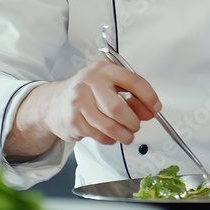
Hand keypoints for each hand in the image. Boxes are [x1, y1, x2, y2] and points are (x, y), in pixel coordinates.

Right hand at [4, 61, 161, 158]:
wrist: (54, 103)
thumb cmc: (88, 93)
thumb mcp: (111, 88)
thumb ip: (133, 98)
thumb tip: (151, 111)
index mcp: (104, 69)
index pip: (132, 80)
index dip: (148, 96)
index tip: (156, 108)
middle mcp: (90, 82)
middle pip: (118, 108)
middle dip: (132, 122)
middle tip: (135, 127)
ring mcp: (78, 101)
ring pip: (109, 125)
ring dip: (123, 135)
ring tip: (126, 135)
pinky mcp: (73, 119)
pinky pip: (99, 135)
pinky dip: (109, 139)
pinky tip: (108, 134)